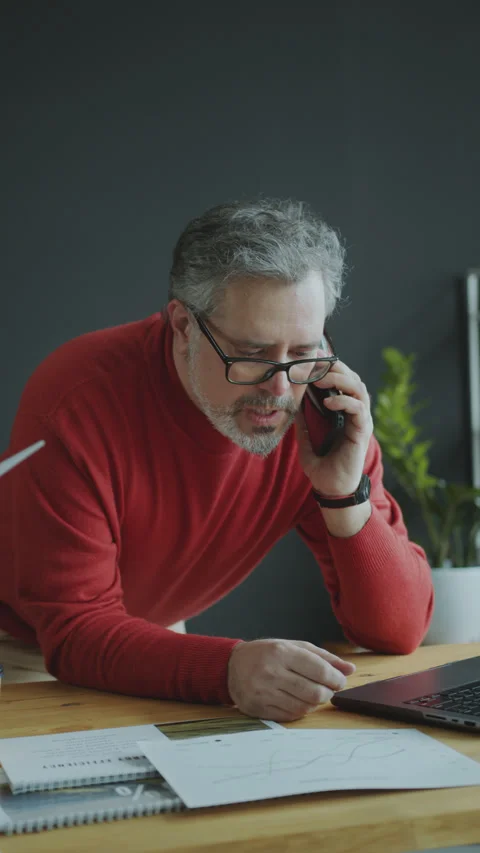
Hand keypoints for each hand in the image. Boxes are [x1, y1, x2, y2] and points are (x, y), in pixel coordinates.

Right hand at [227, 638, 355, 721]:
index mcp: (281, 652)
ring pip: (304, 707)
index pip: (319, 669)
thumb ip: (323, 657)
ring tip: (312, 694)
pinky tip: (298, 701)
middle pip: (314, 692)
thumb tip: (350, 669)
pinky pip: (290, 716)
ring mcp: (263, 692)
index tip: (340, 681)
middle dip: (328, 693)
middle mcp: (271, 672)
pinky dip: (301, 710)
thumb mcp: (293, 646)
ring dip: (315, 703)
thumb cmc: (267, 653)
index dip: (336, 678)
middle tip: (328, 689)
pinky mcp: (258, 708)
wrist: (231, 666)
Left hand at [295, 360, 372, 496]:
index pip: (341, 380)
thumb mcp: (306, 440)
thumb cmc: (322, 467)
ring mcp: (361, 421)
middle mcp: (355, 413)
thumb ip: (303, 421)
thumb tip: (293, 402)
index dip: (329, 366)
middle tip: (315, 361)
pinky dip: (345, 401)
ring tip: (320, 378)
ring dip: (340, 379)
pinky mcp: (362, 432)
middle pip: (352, 378)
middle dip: (335, 366)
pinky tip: (329, 402)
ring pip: (359, 388)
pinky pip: (359, 409)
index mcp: (343, 411)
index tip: (312, 356)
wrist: (331, 490)